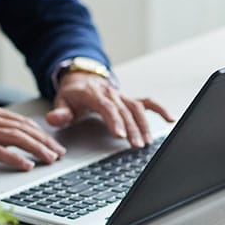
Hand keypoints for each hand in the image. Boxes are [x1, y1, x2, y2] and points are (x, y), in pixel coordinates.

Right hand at [0, 105, 65, 170]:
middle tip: (59, 154)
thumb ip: (2, 129)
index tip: (56, 146)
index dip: (43, 135)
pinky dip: (16, 158)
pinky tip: (27, 165)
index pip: (24, 122)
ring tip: (49, 159)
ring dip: (37, 149)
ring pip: (16, 138)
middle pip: (24, 129)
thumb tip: (29, 138)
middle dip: (45, 142)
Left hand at [46, 73, 172, 147]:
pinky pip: (148, 102)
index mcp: (94, 93)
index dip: (114, 120)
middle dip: (132, 129)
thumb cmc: (73, 95)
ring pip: (137, 109)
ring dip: (144, 125)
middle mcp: (111, 93)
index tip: (120, 135)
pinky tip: (170, 119)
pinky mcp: (130, 99)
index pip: (107, 107)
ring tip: (147, 142)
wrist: (82, 79)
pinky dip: (160, 110)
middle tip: (136, 145)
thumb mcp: (61, 102)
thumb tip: (55, 118)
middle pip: (125, 111)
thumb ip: (59, 112)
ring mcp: (123, 96)